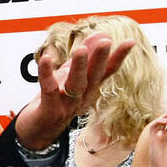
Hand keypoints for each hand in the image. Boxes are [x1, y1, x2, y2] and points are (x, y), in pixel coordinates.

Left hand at [13, 32, 134, 150]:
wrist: (37, 132)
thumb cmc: (54, 101)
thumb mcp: (71, 76)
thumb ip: (86, 56)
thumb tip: (104, 33)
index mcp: (88, 88)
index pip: (107, 72)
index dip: (118, 57)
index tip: (130, 42)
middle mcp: (81, 98)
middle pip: (94, 78)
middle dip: (100, 60)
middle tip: (106, 42)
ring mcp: (67, 106)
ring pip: (76, 86)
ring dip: (79, 68)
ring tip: (81, 50)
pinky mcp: (50, 110)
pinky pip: (49, 90)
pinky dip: (47, 74)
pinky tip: (47, 59)